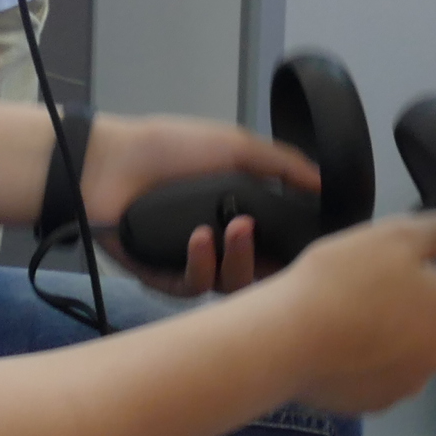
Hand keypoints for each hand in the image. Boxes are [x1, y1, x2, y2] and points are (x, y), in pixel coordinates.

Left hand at [79, 114, 319, 295]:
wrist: (108, 163)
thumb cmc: (169, 148)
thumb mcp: (235, 145)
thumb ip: (283, 164)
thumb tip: (327, 183)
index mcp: (238, 214)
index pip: (278, 247)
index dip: (294, 251)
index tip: (309, 245)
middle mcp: (219, 244)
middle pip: (258, 275)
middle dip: (266, 261)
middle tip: (255, 232)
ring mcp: (192, 264)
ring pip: (230, 287)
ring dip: (236, 260)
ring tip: (229, 230)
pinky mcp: (163, 280)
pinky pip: (193, 289)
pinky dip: (200, 266)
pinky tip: (198, 240)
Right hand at [266, 210, 435, 416]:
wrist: (285, 342)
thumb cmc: (344, 280)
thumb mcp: (398, 235)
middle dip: (424, 303)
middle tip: (381, 280)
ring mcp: (409, 383)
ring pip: (414, 349)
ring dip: (396, 332)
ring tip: (352, 311)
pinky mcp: (375, 403)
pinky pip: (382, 374)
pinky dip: (369, 358)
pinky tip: (338, 342)